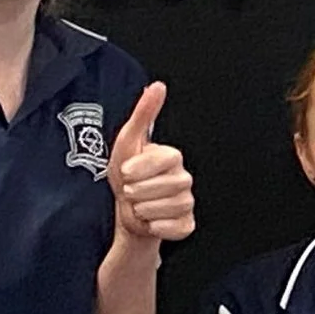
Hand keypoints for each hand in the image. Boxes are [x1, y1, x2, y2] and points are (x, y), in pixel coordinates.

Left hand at [109, 83, 194, 241]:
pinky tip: (151, 221)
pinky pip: (174, 227)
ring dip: (144, 210)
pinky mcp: (187, 224)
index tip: (126, 172)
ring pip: (167, 207)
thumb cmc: (127, 176)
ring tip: (140, 205)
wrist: (126, 213)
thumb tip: (157, 86)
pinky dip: (156, 227)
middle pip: (164, 186)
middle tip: (132, 190)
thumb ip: (143, 113)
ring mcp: (188, 202)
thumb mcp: (128, 142)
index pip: (164, 159)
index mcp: (173, 158)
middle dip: (138, 192)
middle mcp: (185, 178)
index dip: (139, 168)